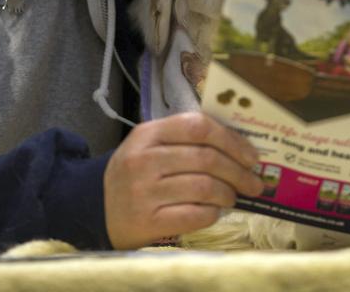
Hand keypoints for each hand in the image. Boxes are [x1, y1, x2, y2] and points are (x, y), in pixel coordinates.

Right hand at [103, 112, 262, 248]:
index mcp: (147, 134)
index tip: (251, 155)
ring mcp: (144, 192)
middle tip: (254, 183)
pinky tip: (214, 212)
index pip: (198, 127)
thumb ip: (184, 139)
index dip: (231, 140)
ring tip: (233, 198)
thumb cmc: (134, 173)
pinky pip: (194, 216)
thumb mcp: (149, 145)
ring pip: (204, 187)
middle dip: (238, 172)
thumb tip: (237, 145)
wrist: (95, 206)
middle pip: (206, 159)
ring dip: (228, 194)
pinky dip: (212, 214)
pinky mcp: (147, 221)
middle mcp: (144, 160)